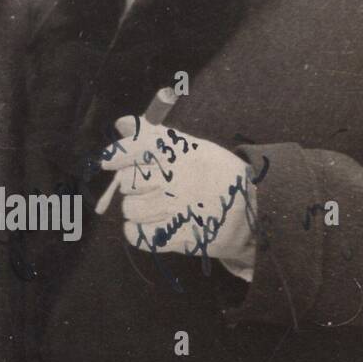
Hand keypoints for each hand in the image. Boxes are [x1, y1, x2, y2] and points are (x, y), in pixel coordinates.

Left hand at [99, 114, 257, 274]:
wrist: (255, 210)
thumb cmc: (214, 174)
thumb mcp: (191, 148)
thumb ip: (153, 136)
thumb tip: (120, 123)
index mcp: (184, 154)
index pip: (138, 148)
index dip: (118, 154)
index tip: (107, 161)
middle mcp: (181, 179)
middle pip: (128, 181)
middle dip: (131, 184)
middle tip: (147, 187)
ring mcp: (182, 210)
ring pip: (130, 209)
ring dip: (135, 209)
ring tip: (154, 206)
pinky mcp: (183, 237)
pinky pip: (139, 235)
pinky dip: (137, 231)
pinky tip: (151, 224)